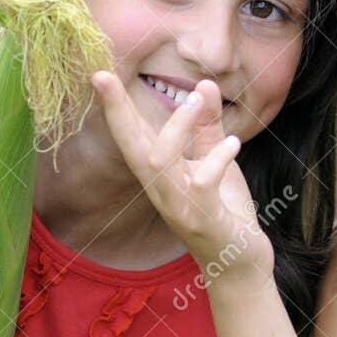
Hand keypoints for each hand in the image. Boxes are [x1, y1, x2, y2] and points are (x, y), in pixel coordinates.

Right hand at [91, 73, 273, 285]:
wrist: (239, 262)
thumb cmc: (224, 209)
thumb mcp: (215, 160)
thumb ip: (209, 126)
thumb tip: (203, 84)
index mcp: (159, 174)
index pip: (131, 136)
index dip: (114, 106)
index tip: (97, 73)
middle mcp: (160, 189)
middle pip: (131, 147)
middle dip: (117, 111)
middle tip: (104, 76)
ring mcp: (178, 206)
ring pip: (160, 162)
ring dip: (176, 127)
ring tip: (196, 99)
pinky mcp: (202, 219)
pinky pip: (202, 184)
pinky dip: (216, 160)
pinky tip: (234, 144)